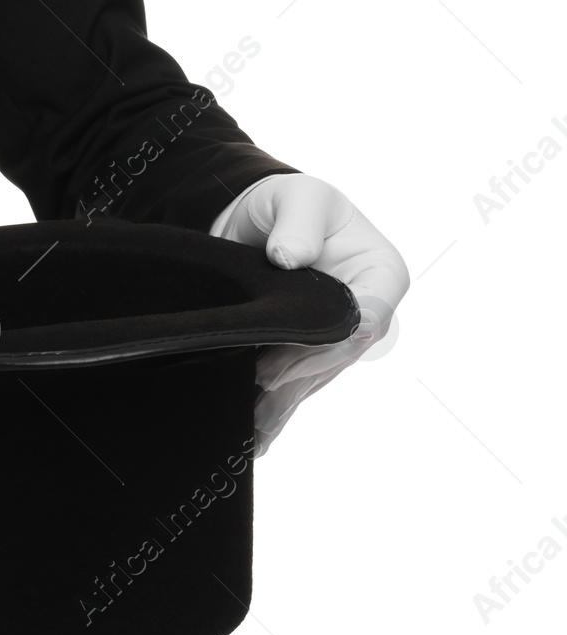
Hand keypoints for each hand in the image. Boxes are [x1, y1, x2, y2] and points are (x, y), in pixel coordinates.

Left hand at [210, 173, 409, 454]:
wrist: (257, 214)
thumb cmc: (287, 200)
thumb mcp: (299, 197)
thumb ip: (299, 223)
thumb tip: (290, 257)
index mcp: (380, 275)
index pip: (363, 321)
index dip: (324, 347)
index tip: (279, 365)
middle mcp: (366, 311)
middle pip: (337, 357)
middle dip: (298, 382)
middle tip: (255, 399)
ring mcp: (338, 335)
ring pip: (315, 377)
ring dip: (284, 405)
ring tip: (253, 435)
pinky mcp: (308, 348)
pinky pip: (298, 382)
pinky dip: (277, 407)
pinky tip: (256, 437)